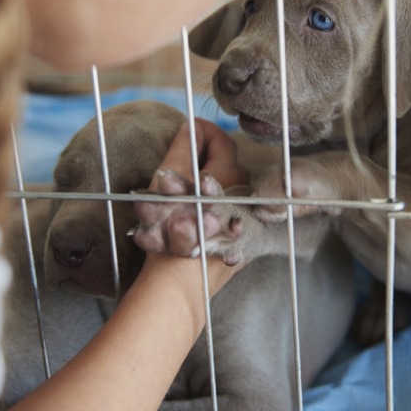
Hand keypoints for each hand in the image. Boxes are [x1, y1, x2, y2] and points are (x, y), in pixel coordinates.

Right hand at [132, 119, 250, 268]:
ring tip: (172, 187)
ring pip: (219, 196)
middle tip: (179, 155)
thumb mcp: (170, 180)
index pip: (221, 143)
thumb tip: (191, 126)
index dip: (205, 132)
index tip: (190, 128)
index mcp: (229, 175)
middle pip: (222, 169)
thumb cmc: (173, 228)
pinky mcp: (231, 242)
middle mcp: (240, 195)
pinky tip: (185, 216)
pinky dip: (201, 213)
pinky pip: (218, 219)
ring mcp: (238, 220)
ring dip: (198, 188)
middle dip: (199, 161)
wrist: (180, 283)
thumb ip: (183, 150)